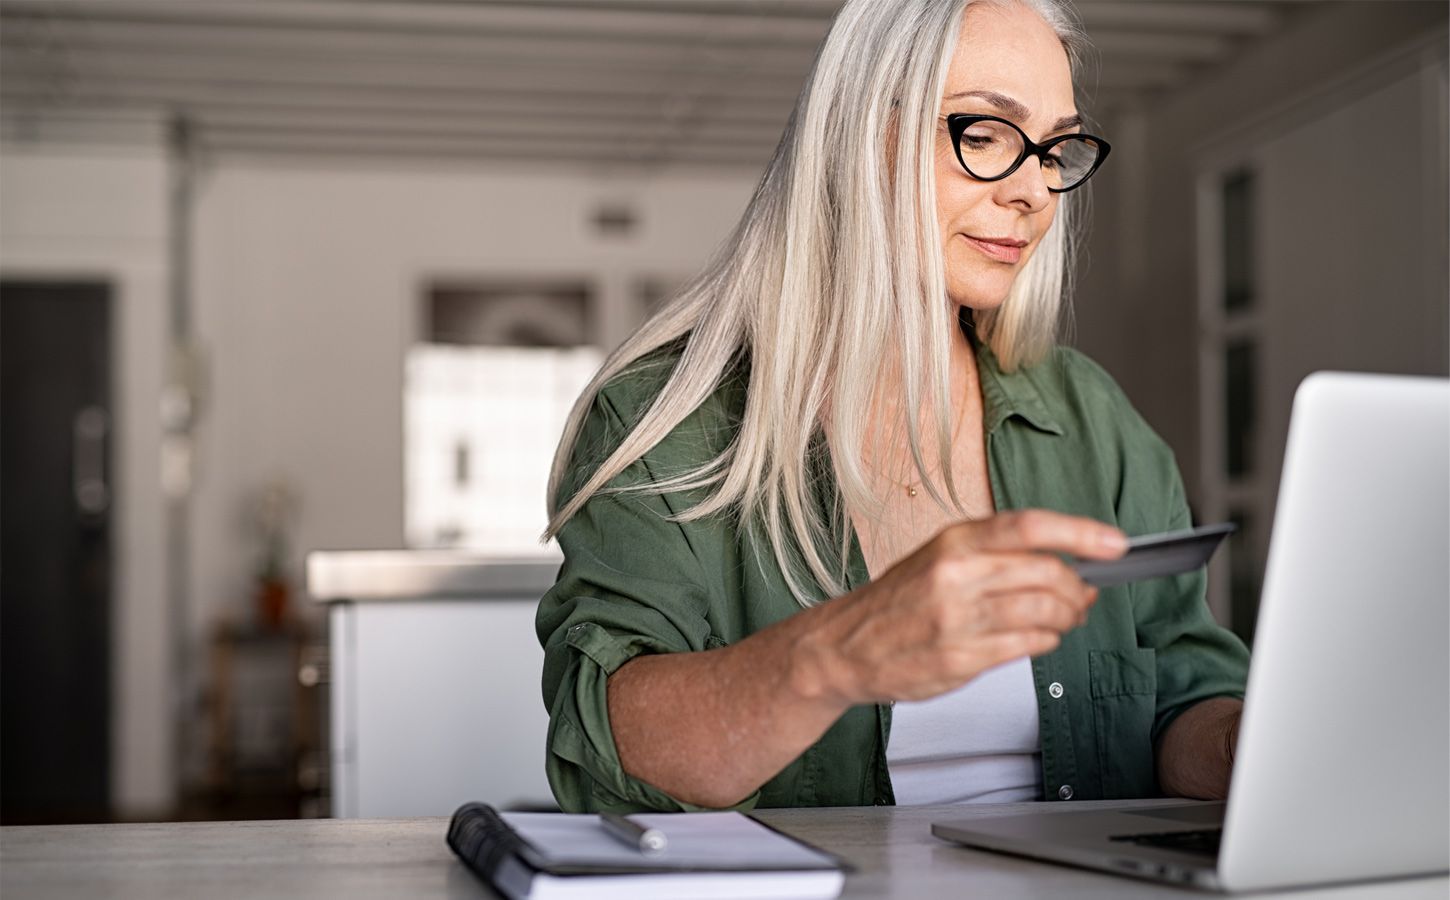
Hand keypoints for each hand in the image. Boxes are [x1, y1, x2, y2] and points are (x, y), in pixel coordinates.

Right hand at [794, 510, 1126, 705]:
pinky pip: (1027, 645)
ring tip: (1065, 619)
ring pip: (1044, 611)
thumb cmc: (896, 602)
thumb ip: (996, 556)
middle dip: (1079, 588)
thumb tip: (1066, 561)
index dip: (1081, 533)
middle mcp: (956, 575)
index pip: (1030, 527)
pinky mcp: (961, 658)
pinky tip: (1039, 637)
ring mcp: (959, 619)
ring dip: (1068, 617)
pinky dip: (1046, 641)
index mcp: (954, 542)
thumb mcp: (939, 557)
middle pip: (1048, 573)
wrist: (844, 647)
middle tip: (1084, 596)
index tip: (1115, 544)